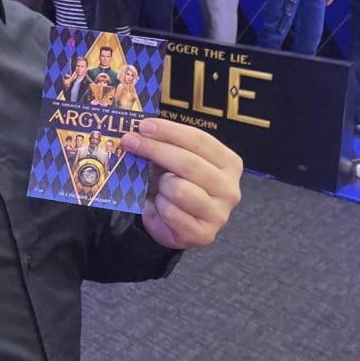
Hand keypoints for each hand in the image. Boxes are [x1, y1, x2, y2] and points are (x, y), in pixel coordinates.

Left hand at [120, 118, 241, 249]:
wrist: (172, 223)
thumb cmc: (174, 183)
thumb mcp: (173, 160)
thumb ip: (164, 144)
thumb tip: (139, 129)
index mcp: (229, 163)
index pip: (199, 140)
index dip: (169, 131)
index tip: (144, 125)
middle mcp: (229, 188)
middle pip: (188, 163)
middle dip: (155, 150)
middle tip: (130, 142)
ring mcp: (219, 214)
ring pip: (179, 189)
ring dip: (161, 186)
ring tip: (160, 188)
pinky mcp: (204, 234)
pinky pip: (171, 212)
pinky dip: (159, 207)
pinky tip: (162, 207)